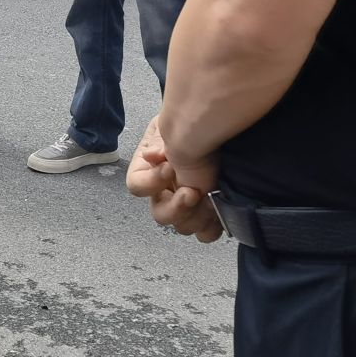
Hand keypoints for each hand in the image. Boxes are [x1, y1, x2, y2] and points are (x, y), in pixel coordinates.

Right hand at [127, 116, 223, 243]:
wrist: (212, 127)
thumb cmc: (184, 124)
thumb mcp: (167, 126)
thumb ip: (158, 141)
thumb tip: (152, 155)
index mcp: (147, 172)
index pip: (137, 186)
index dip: (152, 182)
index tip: (170, 168)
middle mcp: (163, 192)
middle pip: (160, 214)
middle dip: (176, 207)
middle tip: (192, 193)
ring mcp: (185, 205)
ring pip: (182, 226)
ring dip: (196, 216)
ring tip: (210, 198)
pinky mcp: (206, 212)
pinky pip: (205, 232)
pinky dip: (211, 226)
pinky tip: (218, 212)